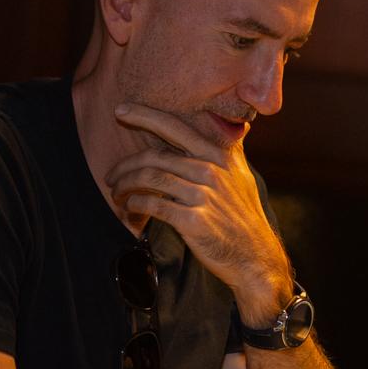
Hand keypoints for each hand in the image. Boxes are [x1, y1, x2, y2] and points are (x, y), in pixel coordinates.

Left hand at [106, 103, 290, 320]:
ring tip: (116, 194)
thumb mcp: (243, 176)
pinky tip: (129, 208)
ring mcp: (203, 195)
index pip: (175, 127)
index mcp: (220, 155)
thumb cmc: (244, 217)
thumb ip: (231, 149)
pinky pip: (152, 204)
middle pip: (154, 156)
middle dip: (125, 165)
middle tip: (111, 176)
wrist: (255, 258)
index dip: (145, 116)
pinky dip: (135, 205)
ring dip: (125, 185)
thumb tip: (237, 123)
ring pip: (149, 178)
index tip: (121, 110)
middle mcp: (211, 170)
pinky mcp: (193, 220)